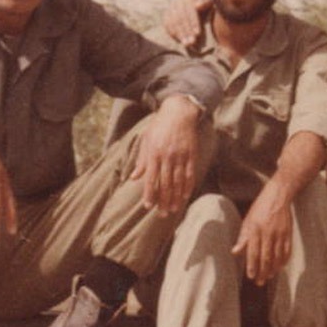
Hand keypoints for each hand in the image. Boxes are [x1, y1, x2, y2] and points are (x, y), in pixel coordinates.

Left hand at [131, 96, 201, 215]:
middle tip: (163, 214)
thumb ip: (141, 160)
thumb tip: (134, 178)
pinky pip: (190, 174)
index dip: (149, 194)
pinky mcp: (192, 154)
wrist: (178, 112)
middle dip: (164, 201)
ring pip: (178, 182)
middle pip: (165, 184)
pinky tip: (186, 196)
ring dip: (176, 197)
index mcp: (153, 154)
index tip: (148, 206)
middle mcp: (167, 157)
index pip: (151, 179)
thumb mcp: (146, 140)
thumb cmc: (159, 126)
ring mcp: (180, 156)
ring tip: (174, 209)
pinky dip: (188, 186)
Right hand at [163, 0, 210, 45]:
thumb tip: (197, 5)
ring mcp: (170, 8)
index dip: (194, 23)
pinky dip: (173, 34)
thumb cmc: (206, 7)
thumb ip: (206, 2)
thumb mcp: (209, 4)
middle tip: (192, 42)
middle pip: (181, 18)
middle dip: (187, 31)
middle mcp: (178, 1)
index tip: (198, 34)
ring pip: (173, 23)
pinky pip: (167, 25)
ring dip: (180, 35)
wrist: (197, 8)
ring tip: (187, 44)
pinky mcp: (166, 15)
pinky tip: (180, 41)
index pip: (190, 11)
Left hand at [231, 180, 292, 285]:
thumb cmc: (259, 208)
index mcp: (255, 230)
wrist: (278, 196)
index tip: (251, 276)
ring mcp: (280, 234)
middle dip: (263, 272)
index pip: (253, 252)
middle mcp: (267, 233)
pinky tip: (280, 267)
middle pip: (266, 258)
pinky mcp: (288, 234)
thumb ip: (243, 238)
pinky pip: (287, 251)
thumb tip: (235, 252)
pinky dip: (283, 261)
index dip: (252, 266)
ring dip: (273, 269)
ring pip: (277, 257)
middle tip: (260, 282)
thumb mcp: (247, 220)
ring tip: (269, 277)